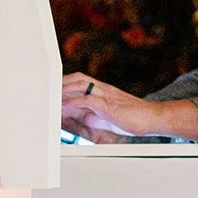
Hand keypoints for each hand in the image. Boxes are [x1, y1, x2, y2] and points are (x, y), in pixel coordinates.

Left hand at [61, 73, 197, 143]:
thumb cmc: (132, 119)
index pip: (79, 81)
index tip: (50, 89)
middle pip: (77, 78)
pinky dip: (74, 102)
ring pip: (80, 85)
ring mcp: (106, 95)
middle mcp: (103, 89)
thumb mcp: (105, 117)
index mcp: (102, 90)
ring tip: (50, 97)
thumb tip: (71, 117)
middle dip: (60, 83)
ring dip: (63, 90)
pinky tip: (64, 107)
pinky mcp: (109, 105)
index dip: (64, 83)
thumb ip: (88, 115)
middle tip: (45, 90)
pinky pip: (88, 100)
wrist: (152, 118)